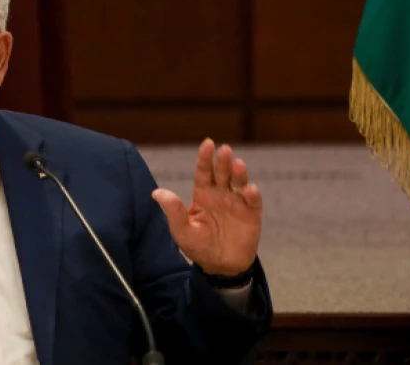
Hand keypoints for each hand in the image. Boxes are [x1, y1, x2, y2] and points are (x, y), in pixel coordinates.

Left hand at [152, 138, 261, 276]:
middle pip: (222, 172)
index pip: (203, 171)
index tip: (208, 143)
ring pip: (239, 182)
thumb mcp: (182, 230)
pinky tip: (248, 190)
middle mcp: (220, 193)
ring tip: (238, 164)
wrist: (220, 266)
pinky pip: (253, 200)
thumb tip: (157, 192)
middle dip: (223, 161)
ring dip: (239, 172)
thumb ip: (173, 211)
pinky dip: (252, 194)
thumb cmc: (198, 246)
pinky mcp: (252, 213)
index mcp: (203, 194)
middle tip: (224, 150)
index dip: (205, 158)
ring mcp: (237, 202)